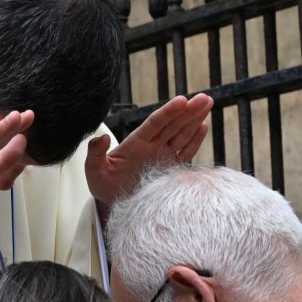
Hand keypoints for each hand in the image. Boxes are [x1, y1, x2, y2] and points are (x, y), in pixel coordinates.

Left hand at [85, 93, 213, 206]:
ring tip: (207, 103)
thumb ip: (95, 153)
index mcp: (136, 143)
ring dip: (195, 120)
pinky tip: (203, 126)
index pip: (154, 123)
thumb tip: (101, 137)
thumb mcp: (94, 170)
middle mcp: (152, 146)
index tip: (181, 100)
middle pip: (173, 125)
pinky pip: (185, 153)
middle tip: (204, 98)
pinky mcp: (171, 169)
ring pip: (182, 134)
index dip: (168, 112)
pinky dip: (195, 141)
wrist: (114, 203)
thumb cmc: (103, 185)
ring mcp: (163, 156)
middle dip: (188, 111)